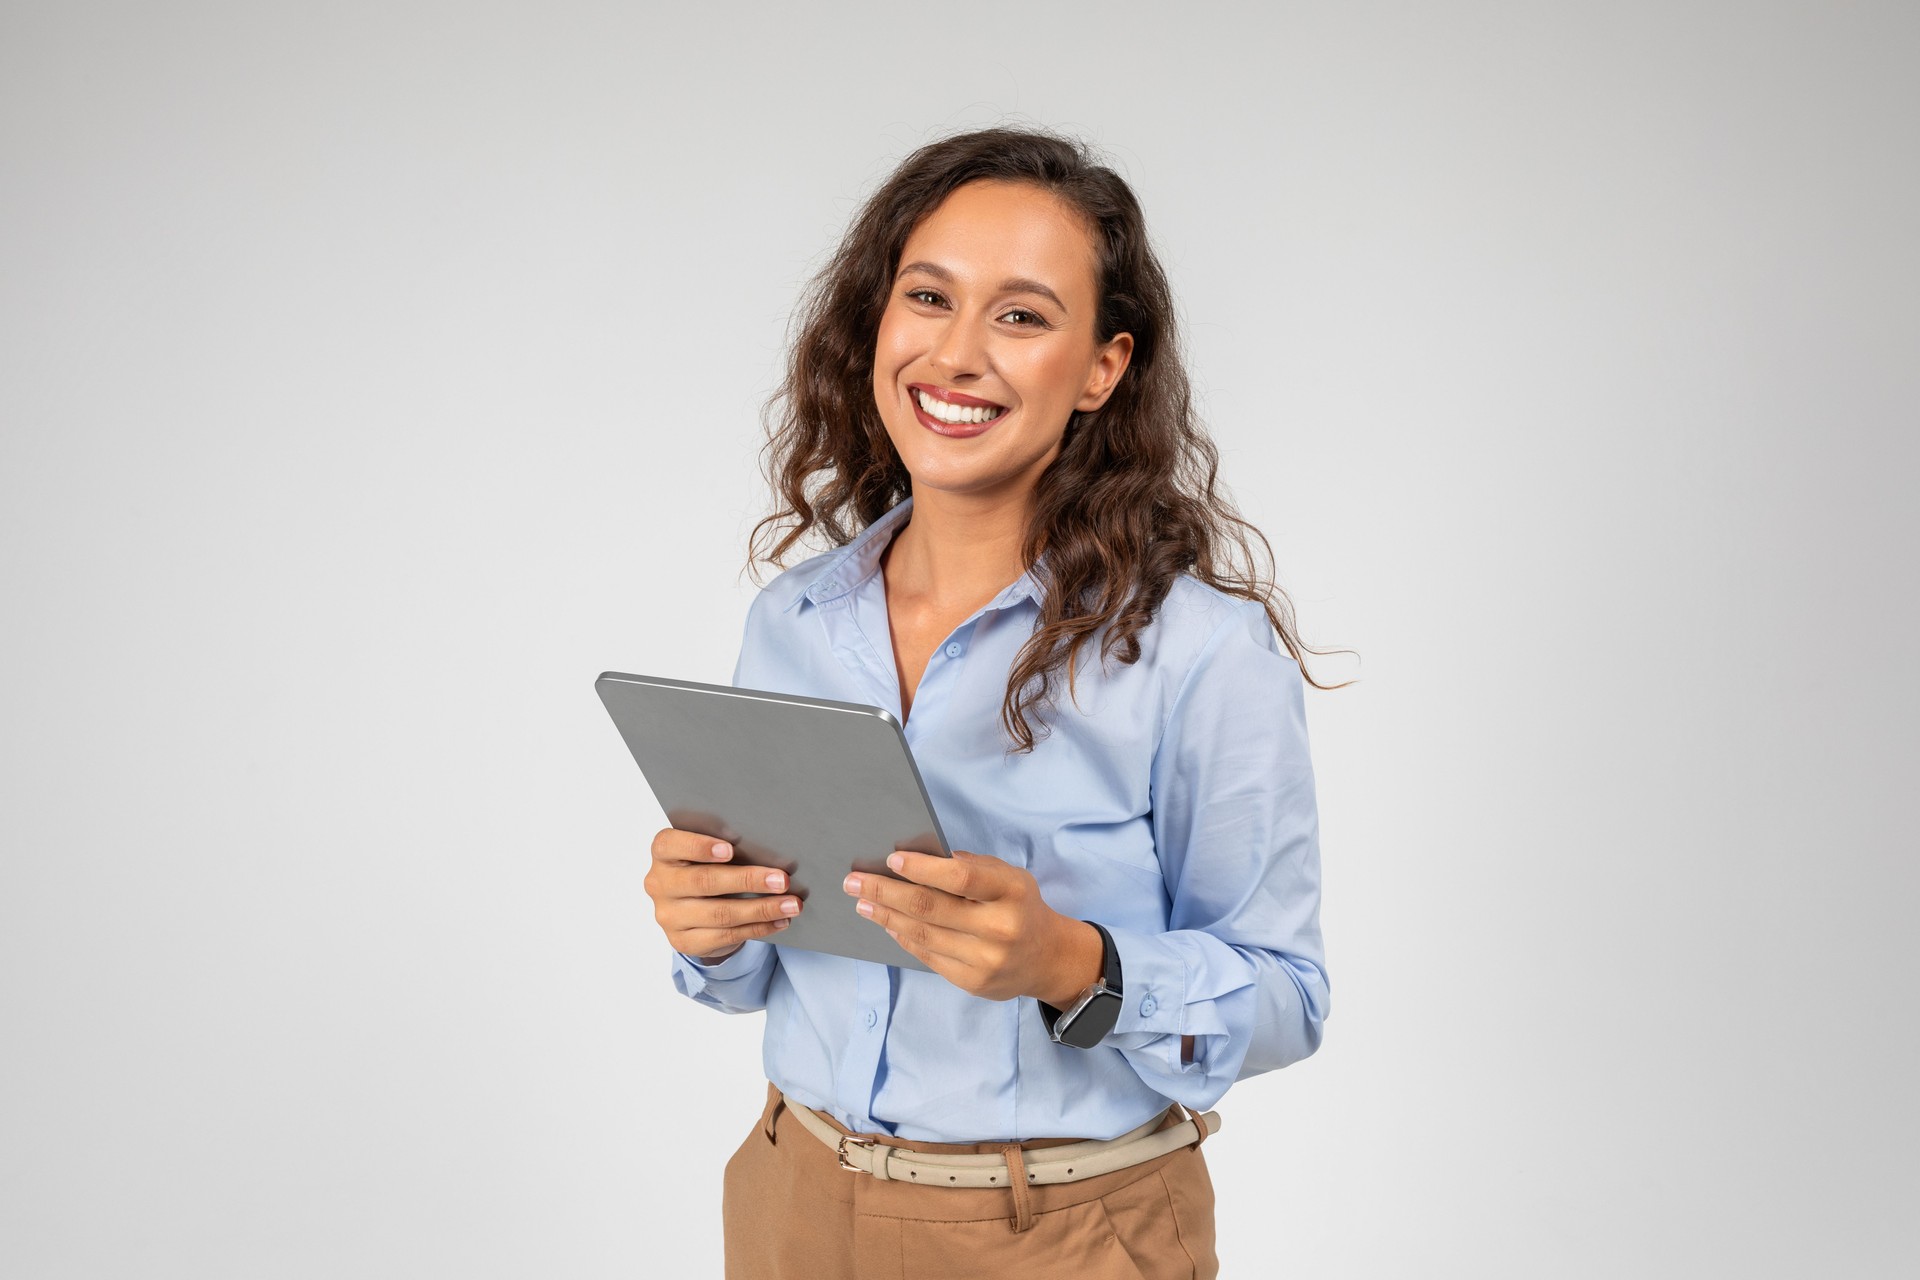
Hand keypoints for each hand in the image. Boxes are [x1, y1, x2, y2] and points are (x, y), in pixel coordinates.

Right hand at [644, 828, 801, 962]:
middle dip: (747, 881)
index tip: (731, 849)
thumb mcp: (707, 853)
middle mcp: (660, 884)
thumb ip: (726, 848)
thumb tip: (770, 852)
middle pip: (704, 882)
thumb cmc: (706, 866)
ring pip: (719, 914)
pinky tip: (779, 920)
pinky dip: (757, 927)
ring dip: (761, 909)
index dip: (699, 846)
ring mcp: (669, 916)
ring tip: (791, 904)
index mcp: (663, 853)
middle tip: (782, 880)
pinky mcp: (683, 941)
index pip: (671, 844)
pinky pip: (725, 935)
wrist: (692, 909)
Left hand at [843, 849, 1100, 1003]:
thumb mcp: (1009, 877)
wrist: (1047, 958)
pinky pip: (928, 956)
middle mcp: (1000, 928)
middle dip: (886, 892)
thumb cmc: (1020, 906)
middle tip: (854, 881)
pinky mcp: (973, 983)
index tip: (891, 859)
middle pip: (931, 908)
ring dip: (886, 916)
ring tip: (862, 902)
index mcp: (1011, 892)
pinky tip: (887, 923)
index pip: (960, 878)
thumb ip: (971, 867)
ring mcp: (986, 960)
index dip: (923, 869)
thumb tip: (919, 858)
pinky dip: (903, 937)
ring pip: (923, 935)